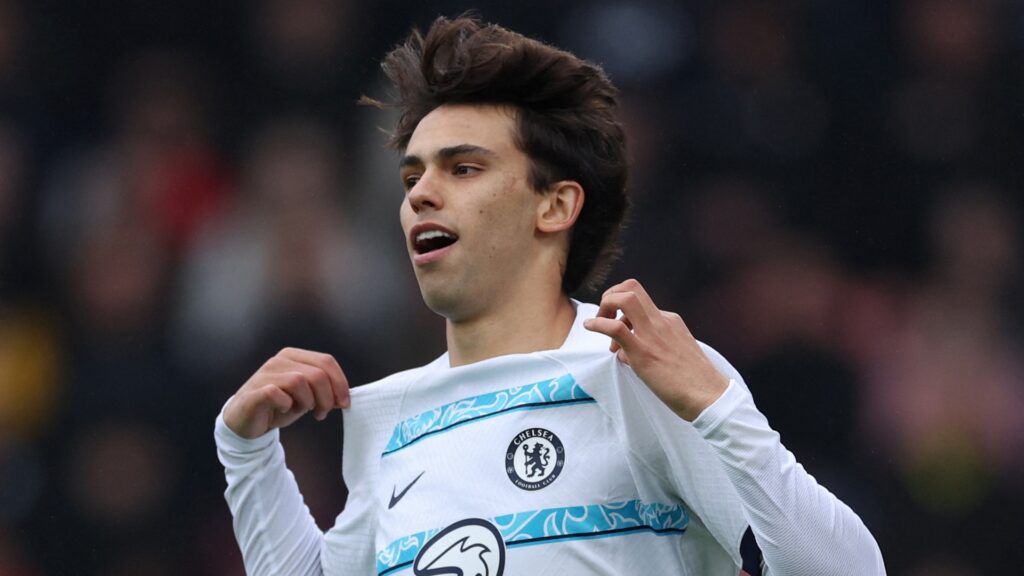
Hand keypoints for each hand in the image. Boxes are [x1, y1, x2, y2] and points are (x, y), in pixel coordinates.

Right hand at [223, 347, 349, 438]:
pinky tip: (284, 409)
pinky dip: (286, 404)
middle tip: (322, 413)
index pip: (326, 361)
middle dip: (327, 397)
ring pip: (300, 381)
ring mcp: (265, 374)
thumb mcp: (306, 398)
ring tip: (303, 411)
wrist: (246, 420)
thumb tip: (344, 397)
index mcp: (294, 356)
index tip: (345, 403)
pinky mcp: (254, 391)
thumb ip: (324, 392)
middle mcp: (280, 360)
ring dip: (308, 401)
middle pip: (317, 373)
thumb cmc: (279, 406)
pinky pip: (277, 393)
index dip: (340, 383)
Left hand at [583, 279, 728, 421]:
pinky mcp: (644, 353)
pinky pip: (616, 328)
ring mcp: (653, 335)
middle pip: (632, 288)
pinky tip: (590, 327)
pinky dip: (598, 323)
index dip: (622, 308)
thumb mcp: (674, 354)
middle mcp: (662, 321)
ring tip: (596, 325)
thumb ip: (651, 346)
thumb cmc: (693, 382)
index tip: (617, 325)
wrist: (709, 397)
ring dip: (605, 305)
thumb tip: (622, 351)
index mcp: (670, 321)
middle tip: (604, 315)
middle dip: (611, 294)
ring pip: (625, 298)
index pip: (641, 301)